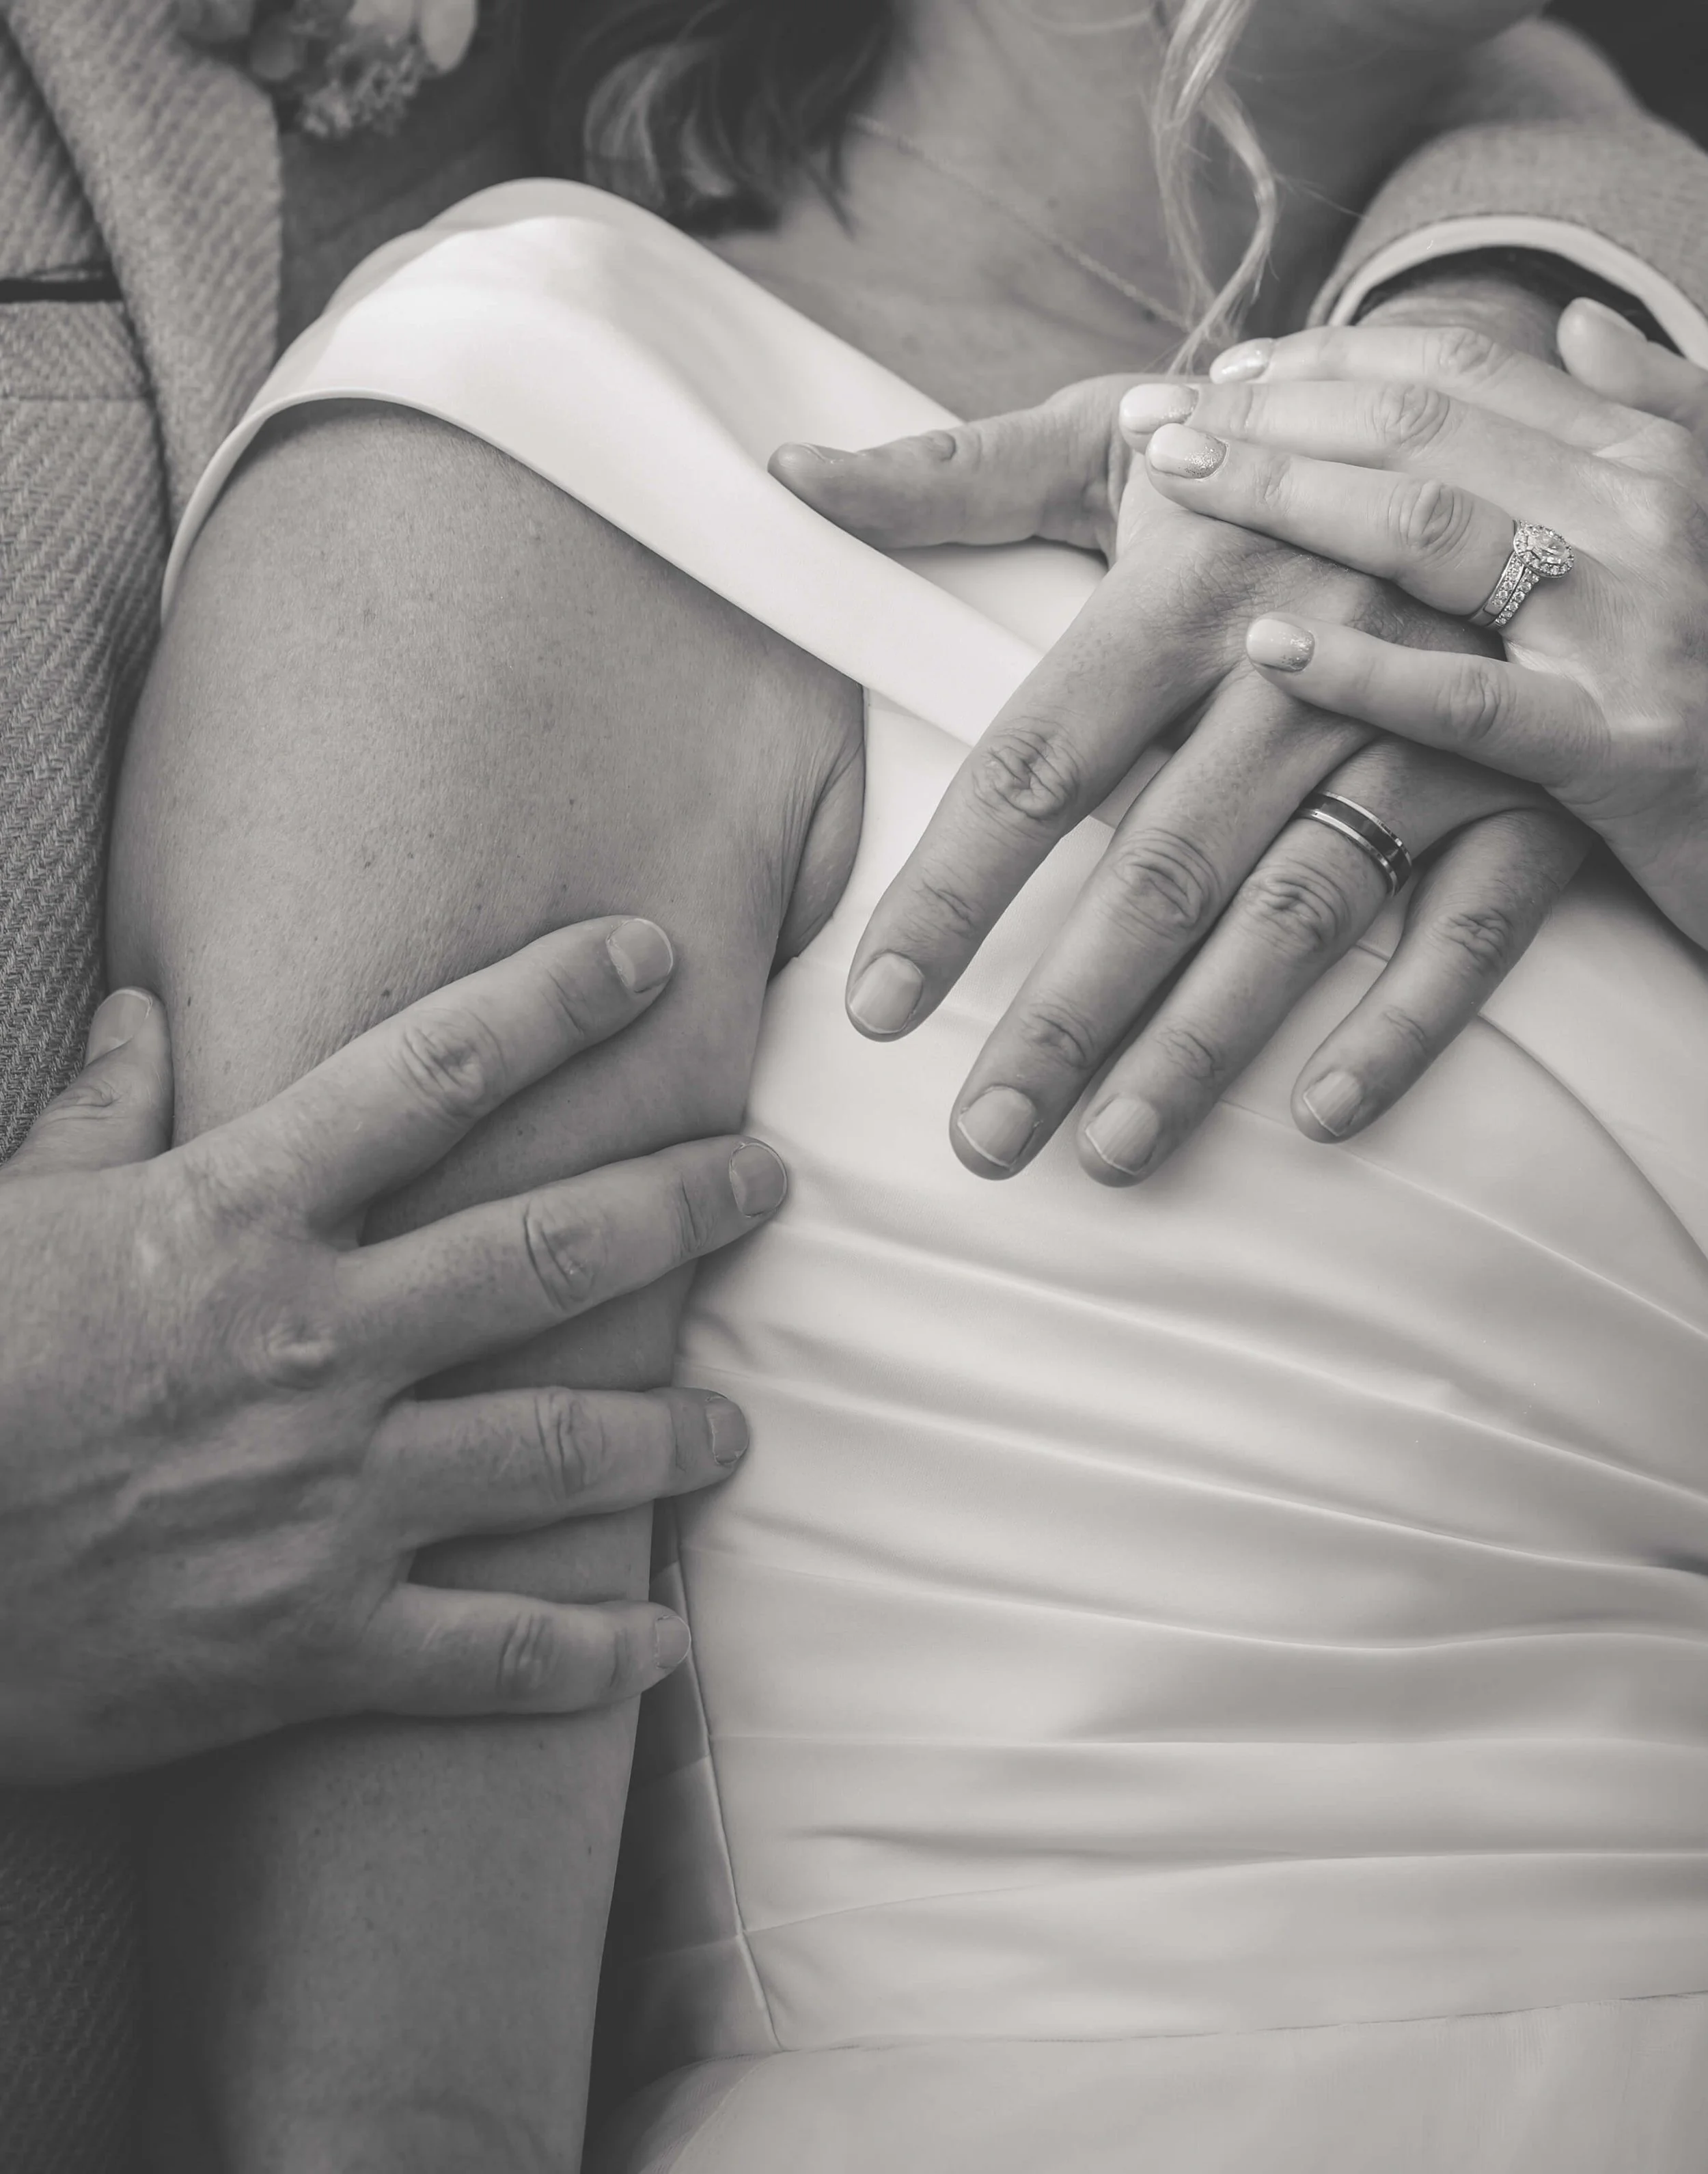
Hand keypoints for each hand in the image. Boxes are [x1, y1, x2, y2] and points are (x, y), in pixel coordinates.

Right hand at [0, 919, 787, 1782]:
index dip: (557, 1001)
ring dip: (669, 1433)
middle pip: (548, 1251)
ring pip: (557, 1451)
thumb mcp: (4, 1219)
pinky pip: (490, 1655)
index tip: (651, 958)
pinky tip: (660, 1645)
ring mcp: (327, 1502)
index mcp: (237, 1218)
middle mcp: (315, 1346)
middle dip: (680, 1205)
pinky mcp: (313, 1646)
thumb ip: (96, 1114)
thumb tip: (148, 1010)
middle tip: (764, 1180)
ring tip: (737, 1425)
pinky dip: (589, 1656)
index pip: (433, 1072)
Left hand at [773, 300, 1583, 1179]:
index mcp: (1190, 585)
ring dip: (1202, 1040)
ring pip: (1301, 908)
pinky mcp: (1528, 784)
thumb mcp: (1112, 434)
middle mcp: (1308, 662)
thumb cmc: (1267, 443)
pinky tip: (1317, 1112)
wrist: (1504, 406)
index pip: (1041, 762)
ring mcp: (1429, 728)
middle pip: (1161, 866)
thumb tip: (784, 475)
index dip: (952, 892)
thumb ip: (952, 475)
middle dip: (1064, 1014)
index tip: (876, 1007)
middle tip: (981, 1140)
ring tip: (1109, 1152)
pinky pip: (1474, 922)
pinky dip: (1404, 1019)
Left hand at [1130, 305, 1707, 946]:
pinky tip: (1264, 646)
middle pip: (1425, 432)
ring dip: (1286, 498)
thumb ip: (1659, 415)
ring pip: (1434, 534)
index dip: (1332, 360)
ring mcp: (1634, 633)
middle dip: (1274, 415)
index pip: (1462, 375)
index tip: (1226, 372)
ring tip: (1175, 487)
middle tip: (1156, 418)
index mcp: (1651, 459)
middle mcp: (1644, 520)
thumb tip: (1578, 329)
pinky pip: (1469, 706)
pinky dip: (1362, 672)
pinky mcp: (1622, 755)